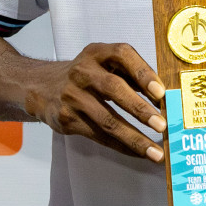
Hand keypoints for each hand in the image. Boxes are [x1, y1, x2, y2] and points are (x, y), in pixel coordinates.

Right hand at [26, 42, 167, 161]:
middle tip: (162, 125)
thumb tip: (164, 100)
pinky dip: (122, 146)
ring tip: (155, 151)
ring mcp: (72, 95)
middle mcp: (83, 71)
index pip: (122, 55)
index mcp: (97, 53)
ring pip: (107, 120)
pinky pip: (99, 136)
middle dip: (140, 109)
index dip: (143, 73)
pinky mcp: (67, 118)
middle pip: (113, 89)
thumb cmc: (86, 76)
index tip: (160, 92)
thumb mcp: (104, 64)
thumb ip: (130, 75)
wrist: (42, 88)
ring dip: (134, 138)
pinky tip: (138, 152)